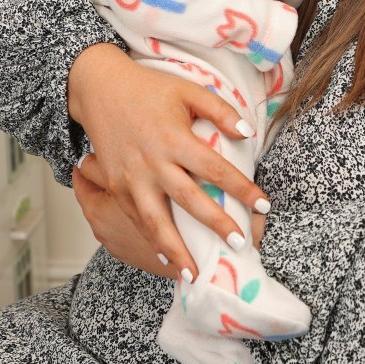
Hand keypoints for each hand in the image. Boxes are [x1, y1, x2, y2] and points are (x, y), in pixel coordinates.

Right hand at [68, 44, 269, 276]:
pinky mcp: (117, 187)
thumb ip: (219, 110)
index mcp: (174, 138)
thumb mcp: (188, 90)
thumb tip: (247, 133)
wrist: (100, 89)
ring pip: (156, 222)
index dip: (241, 188)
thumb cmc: (149, 88)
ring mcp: (132, 178)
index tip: (264, 204)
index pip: (215, 168)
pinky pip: (136, 219)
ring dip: (177, 251)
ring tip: (195, 275)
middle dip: (216, 226)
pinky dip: (152, 242)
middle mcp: (153, 163)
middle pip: (189, 201)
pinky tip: (166, 260)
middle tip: (240, 245)